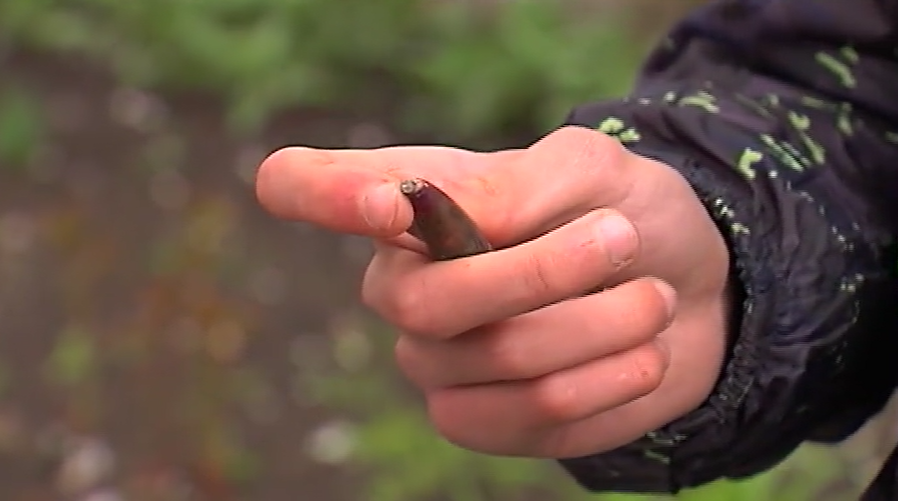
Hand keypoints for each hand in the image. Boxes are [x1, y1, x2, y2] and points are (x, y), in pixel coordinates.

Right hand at [255, 126, 729, 457]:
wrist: (681, 289)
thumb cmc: (620, 214)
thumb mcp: (588, 169)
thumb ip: (516, 184)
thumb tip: (435, 212)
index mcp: (406, 205)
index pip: (303, 186)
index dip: (322, 194)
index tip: (387, 204)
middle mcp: (403, 288)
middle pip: (427, 304)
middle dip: (543, 272)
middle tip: (622, 239)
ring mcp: (439, 364)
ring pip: (504, 360)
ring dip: (604, 323)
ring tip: (651, 298)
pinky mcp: (487, 421)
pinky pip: (539, 415)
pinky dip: (611, 379)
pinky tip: (642, 355)